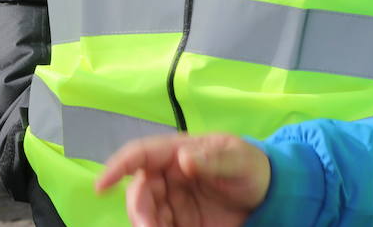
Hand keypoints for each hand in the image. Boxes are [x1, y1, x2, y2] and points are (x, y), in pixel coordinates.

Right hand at [96, 133, 269, 226]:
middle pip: (139, 191)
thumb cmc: (252, 166)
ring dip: (146, 225)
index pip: (141, 154)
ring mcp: (173, 202)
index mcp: (178, 152)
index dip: (118, 166)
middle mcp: (169, 177)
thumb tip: (183, 158)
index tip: (101, 185)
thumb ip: (213, 159)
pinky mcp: (180, 224)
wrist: (271, 195)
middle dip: (138, 209)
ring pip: (145, 214)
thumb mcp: (239, 158)